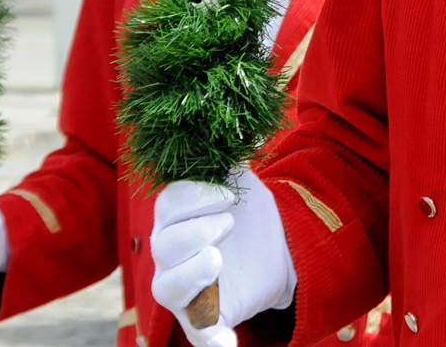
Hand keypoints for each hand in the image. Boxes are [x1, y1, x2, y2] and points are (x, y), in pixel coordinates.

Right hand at [150, 169, 295, 346]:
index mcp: (178, 216)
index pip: (169, 205)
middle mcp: (173, 254)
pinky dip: (214, 342)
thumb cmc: (249, 208)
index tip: (227, 195)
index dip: (193, 197)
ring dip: (192, 274)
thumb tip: (226, 120)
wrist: (281, 243)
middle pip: (164, 246)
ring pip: (169, 288)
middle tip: (227, 225)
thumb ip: (225, 154)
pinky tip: (227, 346)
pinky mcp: (209, 317)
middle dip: (194, 232)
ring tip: (218, 259)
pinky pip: (202, 335)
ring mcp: (188, 287)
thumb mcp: (241, 176)